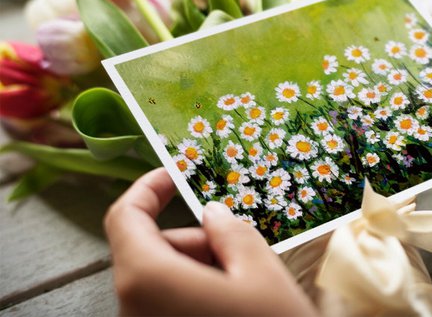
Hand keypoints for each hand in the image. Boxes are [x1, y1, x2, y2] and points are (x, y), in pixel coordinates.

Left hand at [104, 168, 317, 315]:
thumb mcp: (259, 269)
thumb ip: (229, 229)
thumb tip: (211, 214)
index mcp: (148, 279)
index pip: (125, 217)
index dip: (147, 188)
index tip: (175, 175)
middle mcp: (132, 307)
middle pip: (151, 249)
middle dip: (194, 238)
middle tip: (238, 244)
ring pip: (163, 276)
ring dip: (201, 265)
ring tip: (245, 279)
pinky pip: (169, 301)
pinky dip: (198, 289)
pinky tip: (235, 300)